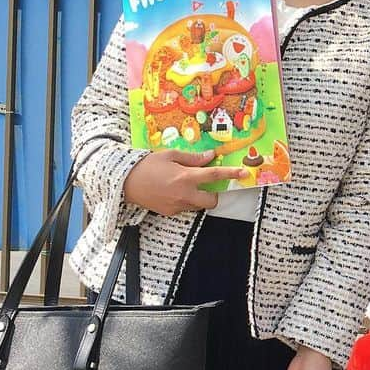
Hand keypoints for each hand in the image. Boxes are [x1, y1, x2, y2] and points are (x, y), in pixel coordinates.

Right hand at [122, 149, 247, 215]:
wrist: (124, 183)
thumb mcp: (170, 156)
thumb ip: (192, 158)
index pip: (214, 176)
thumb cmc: (147, 165)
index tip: (244, 173)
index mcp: (186, 177)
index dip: (231, 174)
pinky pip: (185, 208)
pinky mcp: (170, 213)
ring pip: (198, 206)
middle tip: (205, 186)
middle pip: (212, 201)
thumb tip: (210, 157)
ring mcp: (177, 206)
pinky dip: (185, 201)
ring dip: (198, 197)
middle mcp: (184, 194)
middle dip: (214, 195)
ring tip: (182, 186)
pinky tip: (172, 192)